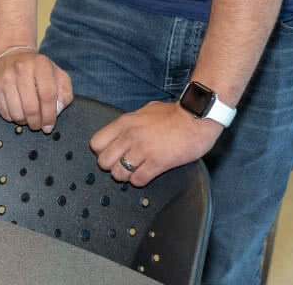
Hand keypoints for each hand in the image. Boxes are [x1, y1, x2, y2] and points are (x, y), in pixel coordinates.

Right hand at [0, 50, 72, 131]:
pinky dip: (11, 117)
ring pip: (16, 112)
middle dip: (36, 122)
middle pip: (31, 107)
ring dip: (24, 121)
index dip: (49, 115)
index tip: (49, 126)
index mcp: (40, 64)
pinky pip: (3, 111)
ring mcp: (4, 76)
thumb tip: (58, 110)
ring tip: (27, 118)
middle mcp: (21, 68)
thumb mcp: (56, 74)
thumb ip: (64, 92)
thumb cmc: (37, 69)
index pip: (47, 95)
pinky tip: (16, 111)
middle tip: (38, 126)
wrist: (10, 53)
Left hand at [89, 101, 222, 186]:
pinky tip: (147, 174)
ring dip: (126, 175)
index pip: (96, 143)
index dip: (102, 151)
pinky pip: (138, 180)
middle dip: (112, 166)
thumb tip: (124, 130)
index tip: (112, 153)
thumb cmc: (174, 113)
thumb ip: (131, 122)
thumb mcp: (145, 110)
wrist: (196, 117)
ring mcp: (143, 150)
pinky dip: (140, 181)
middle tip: (123, 165)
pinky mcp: (158, 163)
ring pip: (119, 174)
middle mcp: (129, 137)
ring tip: (135, 171)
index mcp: (124, 123)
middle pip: (103, 162)